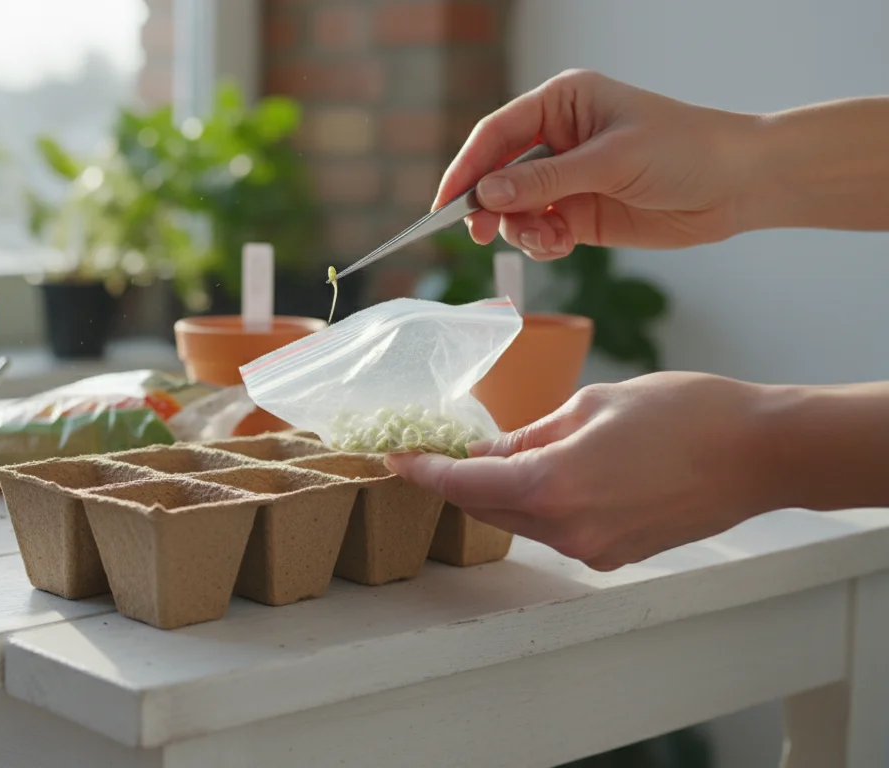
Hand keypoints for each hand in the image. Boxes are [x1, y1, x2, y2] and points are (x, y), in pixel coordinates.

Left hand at [385, 373, 777, 570]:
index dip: (423, 473)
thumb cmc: (684, 414)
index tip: (395, 460)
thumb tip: (488, 453)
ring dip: (504, 494)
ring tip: (498, 457)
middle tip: (439, 451)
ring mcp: (593, 548)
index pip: (465, 486)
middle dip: (461, 481)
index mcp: (554, 484)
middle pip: (489, 508)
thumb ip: (530, 434)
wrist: (760, 453)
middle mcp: (567, 528)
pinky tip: (553, 474)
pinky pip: (559, 530)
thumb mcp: (592, 404)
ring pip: (522, 521)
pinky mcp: (616, 555)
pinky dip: (542, 505)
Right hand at [436, 69, 759, 258]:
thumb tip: (485, 195)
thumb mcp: (611, 162)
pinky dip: (540, 244)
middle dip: (489, 206)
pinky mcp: (580, 214)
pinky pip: (539, 232)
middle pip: (497, 175)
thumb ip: (545, 182)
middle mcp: (558, 139)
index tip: (445, 204)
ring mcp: (568, 179)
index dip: (466, 168)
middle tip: (482, 233)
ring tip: (545, 239)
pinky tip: (559, 246)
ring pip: (515, 210)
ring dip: (519, 229)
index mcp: (561, 104)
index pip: (496, 134)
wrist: (740, 184)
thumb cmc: (685, 150)